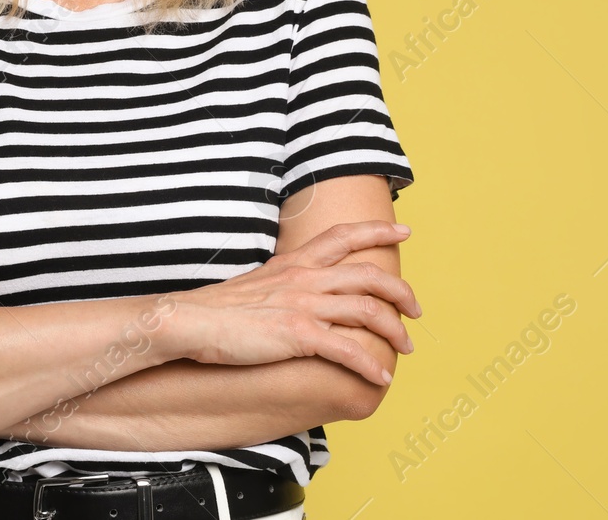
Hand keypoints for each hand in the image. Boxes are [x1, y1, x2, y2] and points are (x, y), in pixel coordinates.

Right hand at [166, 221, 418, 384]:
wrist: (191, 321)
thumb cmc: (218, 308)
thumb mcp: (259, 283)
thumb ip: (285, 283)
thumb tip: (300, 295)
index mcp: (296, 262)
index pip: (344, 235)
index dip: (378, 229)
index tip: (405, 229)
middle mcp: (305, 278)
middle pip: (370, 275)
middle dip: (402, 292)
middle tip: (417, 310)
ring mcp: (304, 305)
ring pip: (368, 310)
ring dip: (395, 331)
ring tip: (407, 348)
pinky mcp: (299, 335)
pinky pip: (348, 349)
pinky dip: (369, 365)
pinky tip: (381, 377)